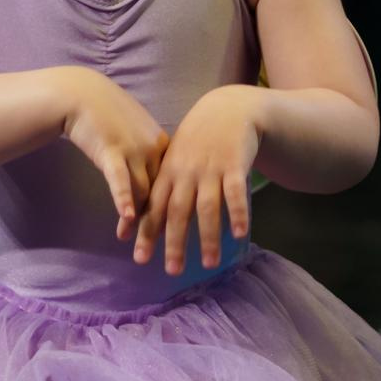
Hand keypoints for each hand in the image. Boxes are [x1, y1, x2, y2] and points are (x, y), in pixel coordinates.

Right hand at [59, 68, 170, 241]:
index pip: (172, 186)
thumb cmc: (108, 116)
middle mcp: (154, 149)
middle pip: (160, 194)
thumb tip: (150, 182)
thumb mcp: (135, 135)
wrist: (83, 94)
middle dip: (159, 226)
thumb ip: (145, 158)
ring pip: (141, 192)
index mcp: (164, 146)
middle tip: (159, 252)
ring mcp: (134, 150)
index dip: (173, 212)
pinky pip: (120, 179)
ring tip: (134, 246)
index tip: (174, 236)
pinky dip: (123, 199)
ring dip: (138, 222)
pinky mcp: (112, 150)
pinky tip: (125, 218)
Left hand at [135, 86, 263, 275]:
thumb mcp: (174, 159)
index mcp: (168, 173)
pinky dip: (237, 212)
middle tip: (173, 270)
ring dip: (208, 236)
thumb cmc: (197, 141)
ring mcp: (210, 169)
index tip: (140, 258)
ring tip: (210, 264)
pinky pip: (235, 192)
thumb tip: (142, 218)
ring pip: (207, 207)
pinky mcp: (234, 165)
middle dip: (174, 242)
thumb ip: (163, 187)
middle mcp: (186, 173)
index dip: (146, 232)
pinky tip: (240, 233)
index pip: (154, 207)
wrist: (227, 110)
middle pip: (178, 211)